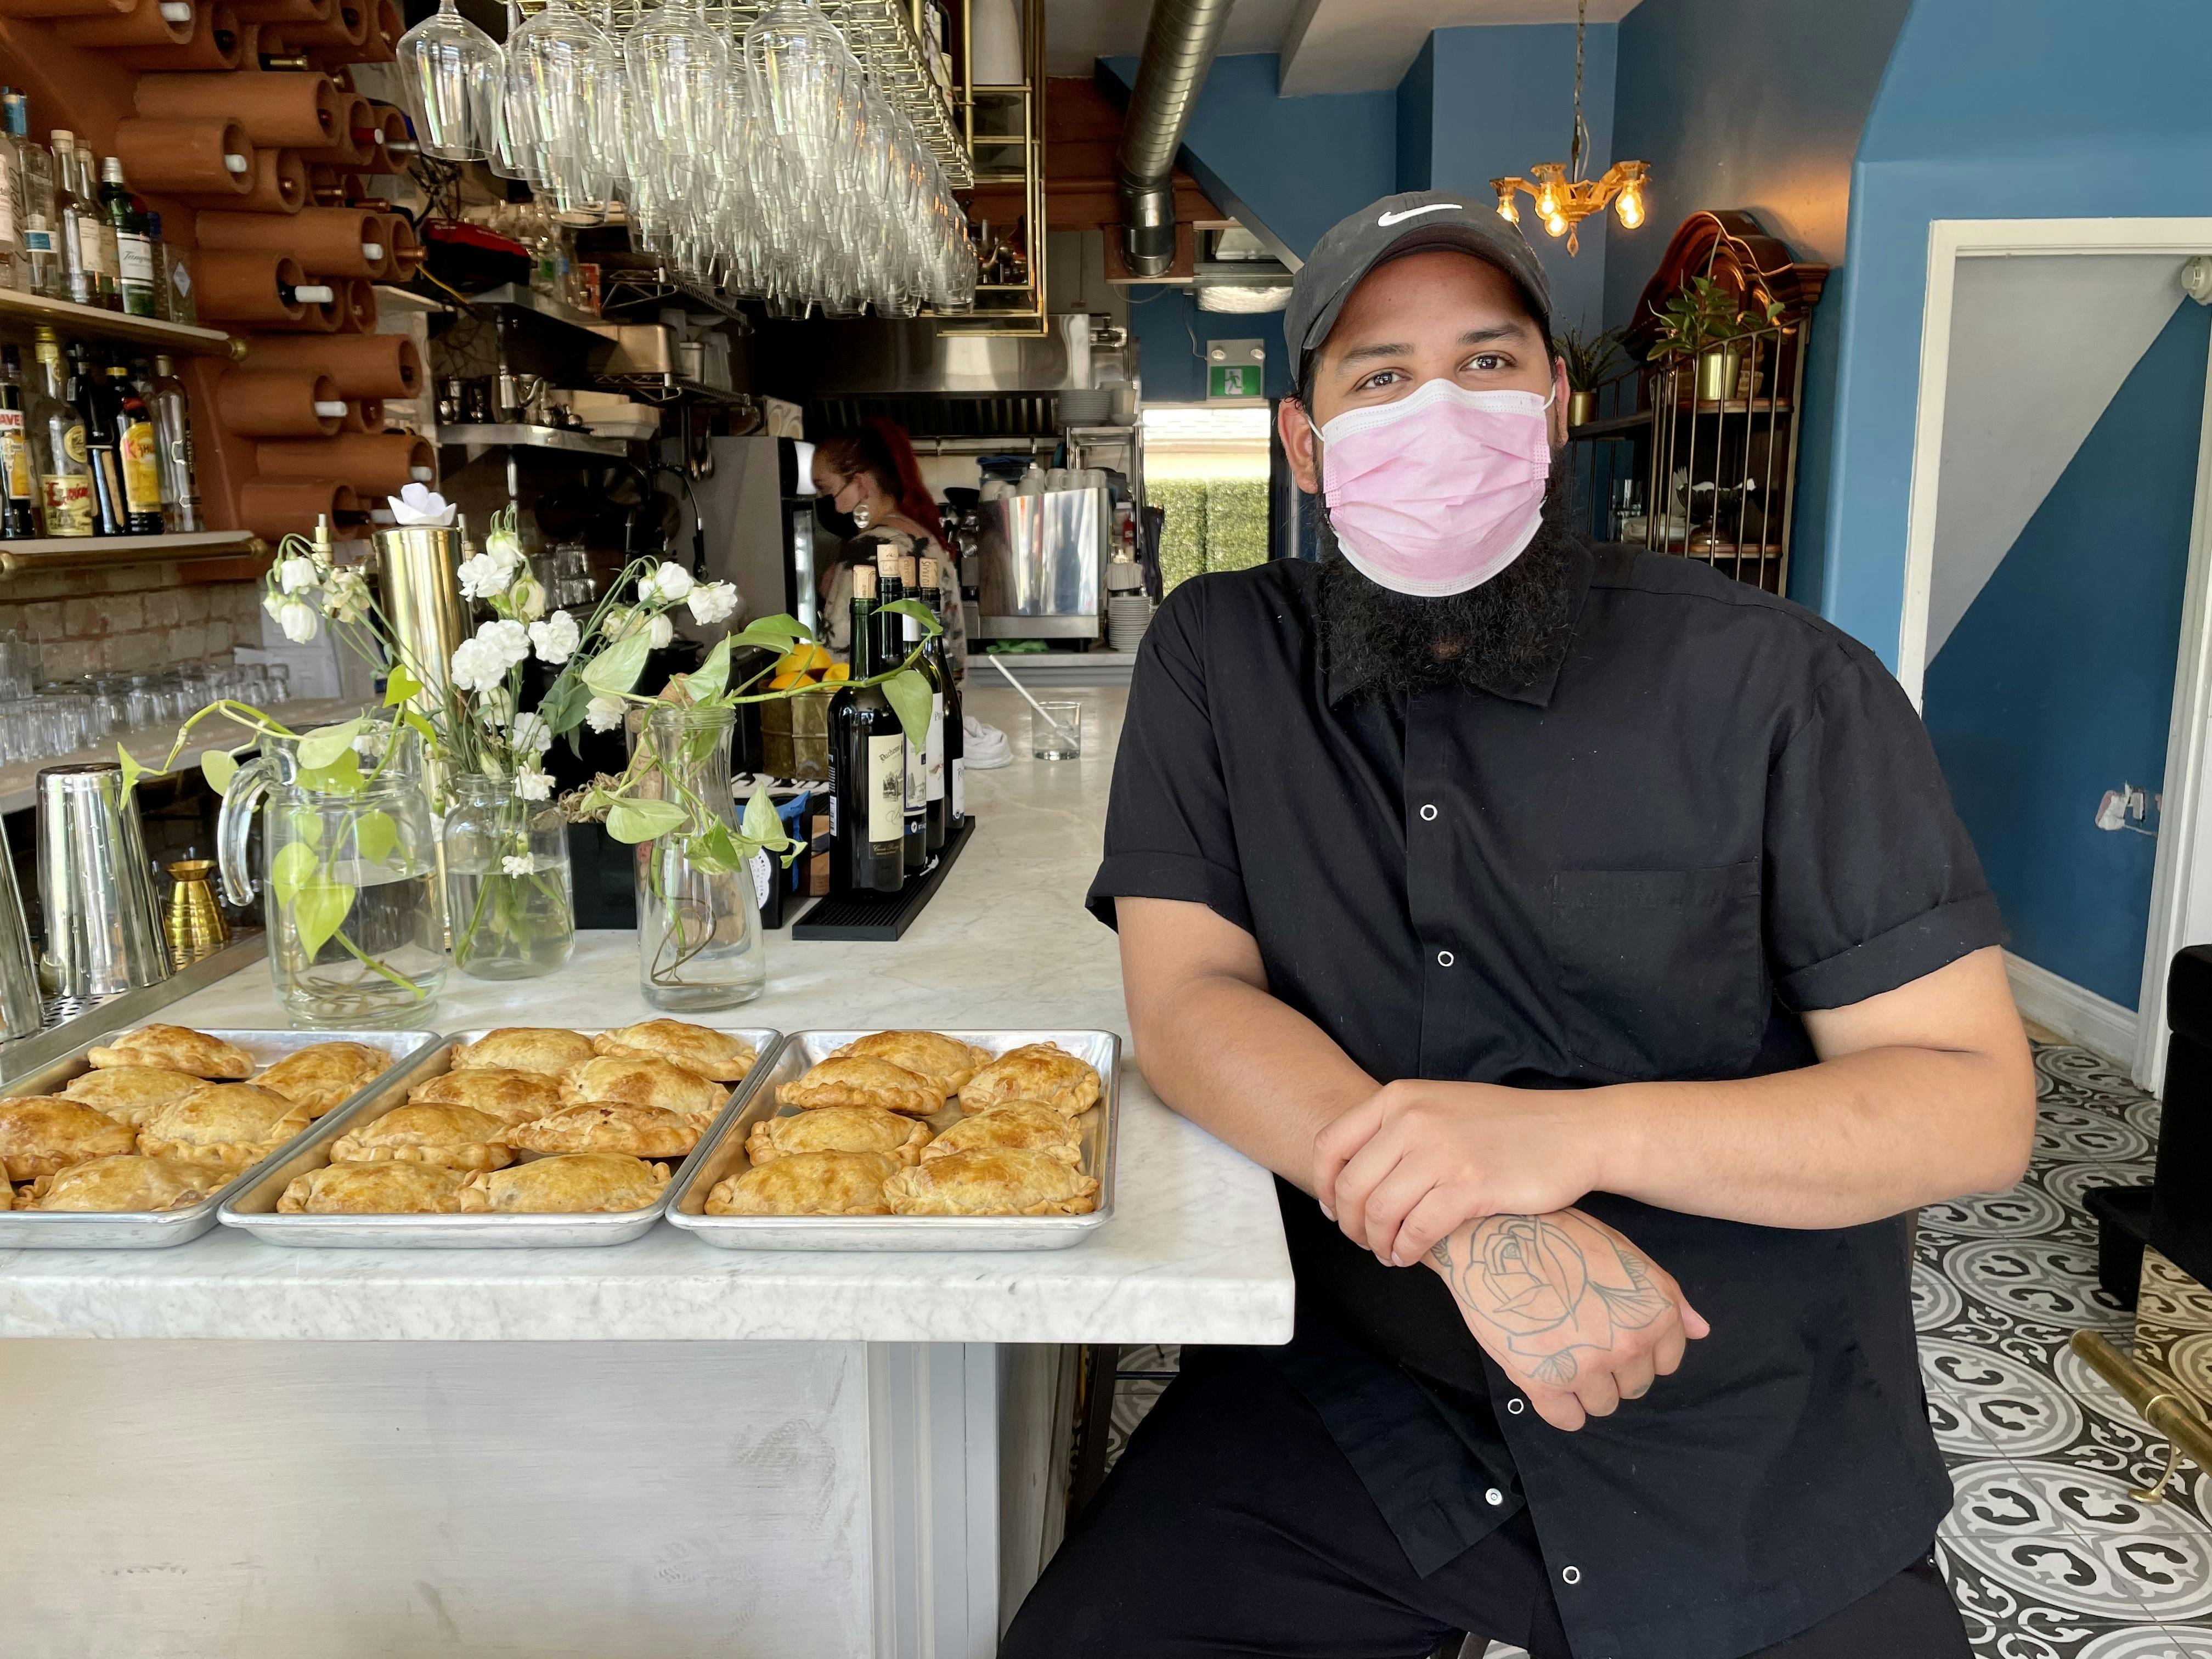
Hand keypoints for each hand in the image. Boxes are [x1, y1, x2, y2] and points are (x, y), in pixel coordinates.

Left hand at [1313, 1078, 1609, 1266]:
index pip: (1330, 1145)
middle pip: (1350, 1186)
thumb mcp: (1441, 1107)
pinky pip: (1416, 1230)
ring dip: (1377, 1243)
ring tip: (1389, 1254)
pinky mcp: (1469, 1185)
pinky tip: (1411, 1256)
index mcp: (1400, 1098)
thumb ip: (1397, 1131)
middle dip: (1351, 1224)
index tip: (1333, 1209)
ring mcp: (1441, 1151)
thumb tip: (1351, 1175)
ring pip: (1379, 1212)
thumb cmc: (1506, 1127)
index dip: (1323, 1185)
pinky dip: (1406, 1251)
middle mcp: (1413, 1120)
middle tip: (1365, 1242)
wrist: (1572, 1132)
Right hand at [1428, 1209, 1709, 1430]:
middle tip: (1580, 1338)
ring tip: (1559, 1353)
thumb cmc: (1559, 1237)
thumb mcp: (1625, 1253)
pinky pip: (1568, 1419)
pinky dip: (1560, 1406)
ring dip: (1584, 1387)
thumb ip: (1667, 1297)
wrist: (1493, 1235)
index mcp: (1653, 1311)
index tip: (1610, 1332)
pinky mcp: (1545, 1382)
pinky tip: (1545, 1377)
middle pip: (1634, 1387)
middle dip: (1611, 1368)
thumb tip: (1701, 1331)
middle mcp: (1628, 1343)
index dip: (1636, 1348)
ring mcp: (1588, 1366)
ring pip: (1603, 1405)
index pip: (1665, 1362)